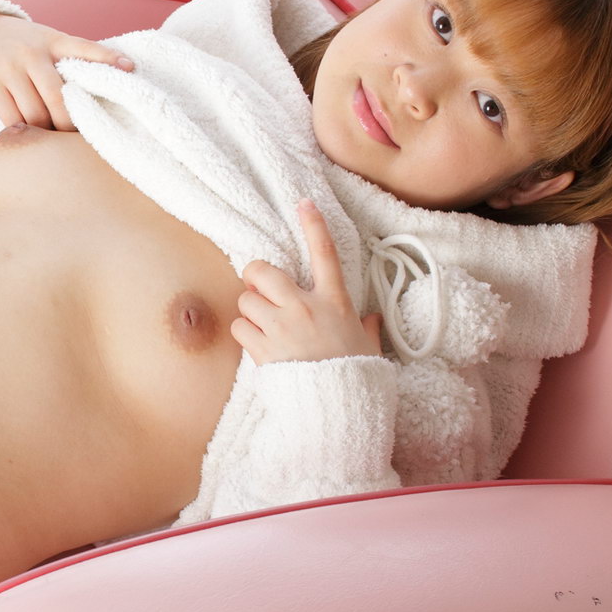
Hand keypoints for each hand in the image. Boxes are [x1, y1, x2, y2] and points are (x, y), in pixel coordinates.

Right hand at [0, 12, 133, 130]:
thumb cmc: (23, 44)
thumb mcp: (47, 41)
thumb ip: (72, 58)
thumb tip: (114, 78)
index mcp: (52, 41)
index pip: (83, 47)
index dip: (107, 57)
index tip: (130, 68)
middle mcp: (32, 54)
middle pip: (57, 97)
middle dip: (70, 124)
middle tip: (80, 140)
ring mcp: (10, 70)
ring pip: (35, 114)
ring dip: (47, 132)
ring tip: (57, 142)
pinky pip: (12, 119)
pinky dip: (26, 132)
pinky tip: (34, 138)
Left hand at [232, 199, 382, 364]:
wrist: (337, 408)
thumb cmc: (356, 377)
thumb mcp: (368, 347)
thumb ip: (366, 329)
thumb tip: (371, 320)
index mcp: (335, 302)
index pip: (325, 254)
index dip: (313, 225)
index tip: (304, 203)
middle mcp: (306, 307)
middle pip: (263, 271)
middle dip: (254, 275)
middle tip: (258, 288)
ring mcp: (282, 326)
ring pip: (246, 300)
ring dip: (250, 311)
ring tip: (263, 327)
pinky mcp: (264, 348)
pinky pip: (240, 328)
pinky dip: (244, 334)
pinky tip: (258, 345)